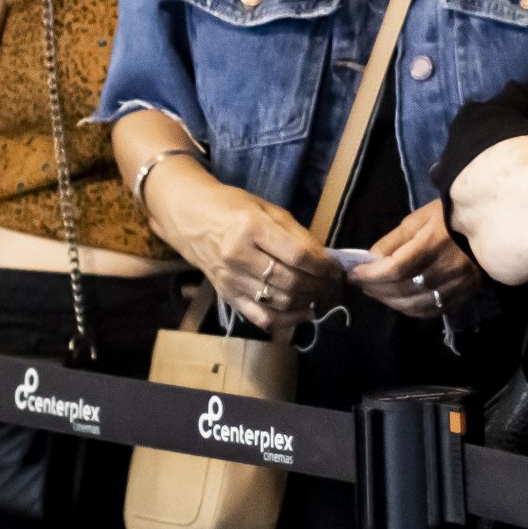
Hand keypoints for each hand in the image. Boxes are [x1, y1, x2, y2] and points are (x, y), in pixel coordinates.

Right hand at [140, 156, 340, 333]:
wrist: (190, 218)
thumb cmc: (232, 207)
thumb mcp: (268, 209)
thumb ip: (298, 234)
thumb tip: (326, 259)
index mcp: (251, 228)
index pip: (298, 256)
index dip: (324, 266)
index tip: (337, 269)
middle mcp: (239, 256)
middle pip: (291, 282)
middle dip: (320, 287)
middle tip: (335, 286)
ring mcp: (231, 280)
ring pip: (280, 302)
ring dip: (308, 303)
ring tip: (323, 297)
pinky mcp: (227, 297)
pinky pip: (262, 318)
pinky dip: (288, 320)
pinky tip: (303, 312)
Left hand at [349, 201, 479, 318]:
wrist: (493, 224)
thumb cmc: (452, 216)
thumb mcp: (419, 218)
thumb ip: (393, 240)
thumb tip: (371, 259)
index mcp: (431, 245)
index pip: (394, 269)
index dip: (370, 275)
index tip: (353, 273)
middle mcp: (444, 270)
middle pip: (402, 290)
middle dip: (375, 289)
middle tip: (361, 283)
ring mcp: (456, 286)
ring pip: (415, 305)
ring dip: (390, 302)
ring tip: (376, 292)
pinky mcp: (463, 296)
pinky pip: (432, 311)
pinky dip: (411, 310)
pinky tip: (400, 303)